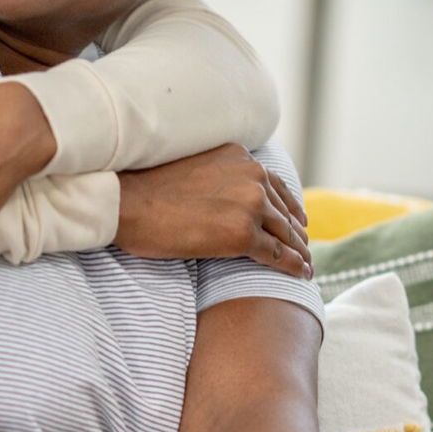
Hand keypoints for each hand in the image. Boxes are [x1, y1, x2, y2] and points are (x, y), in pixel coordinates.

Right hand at [113, 144, 310, 277]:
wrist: (127, 203)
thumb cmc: (148, 190)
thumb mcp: (194, 167)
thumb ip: (220, 176)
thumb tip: (228, 197)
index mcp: (239, 156)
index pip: (275, 185)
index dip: (289, 208)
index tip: (297, 222)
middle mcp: (251, 175)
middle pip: (285, 211)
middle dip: (296, 232)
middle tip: (304, 248)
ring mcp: (249, 204)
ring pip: (286, 234)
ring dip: (299, 251)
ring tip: (305, 264)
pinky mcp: (243, 235)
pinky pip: (277, 255)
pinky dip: (293, 266)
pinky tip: (301, 274)